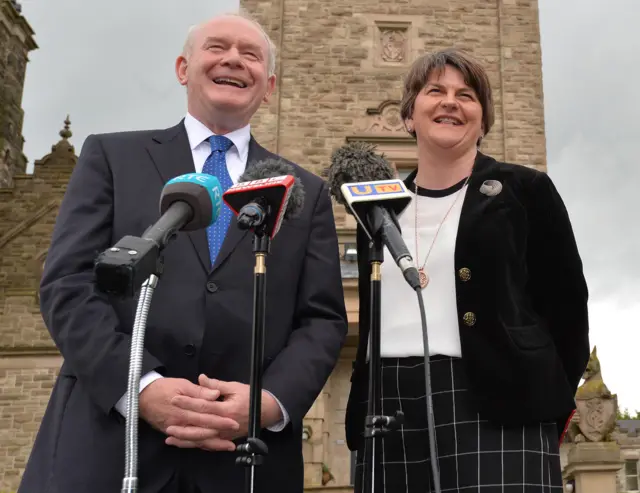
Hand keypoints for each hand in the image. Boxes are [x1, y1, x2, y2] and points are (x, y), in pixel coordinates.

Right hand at [139, 377, 238, 450]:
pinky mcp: (172, 432)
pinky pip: (188, 441)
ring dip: (212, 444)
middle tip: (234, 438)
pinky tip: (210, 447)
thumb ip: (200, 391)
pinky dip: (199, 445)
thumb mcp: (182, 384)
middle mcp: (181, 421)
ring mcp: (176, 429)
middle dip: (220, 435)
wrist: (141, 397)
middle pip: (203, 430)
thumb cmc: (163, 388)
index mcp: (185, 408)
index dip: (221, 419)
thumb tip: (215, 394)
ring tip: (226, 447)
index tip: (234, 422)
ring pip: (197, 439)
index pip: (207, 415)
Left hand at [165, 374, 281, 444]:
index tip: (174, 399)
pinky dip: (195, 445)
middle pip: (200, 427)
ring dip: (185, 440)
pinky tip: (183, 444)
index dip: (188, 403)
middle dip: (183, 426)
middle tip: (167, 423)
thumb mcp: (235, 387)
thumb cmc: (250, 397)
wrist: (265, 412)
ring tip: (170, 438)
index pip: (203, 407)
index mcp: (227, 410)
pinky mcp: (224, 440)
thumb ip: (216, 385)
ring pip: (202, 440)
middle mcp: (224, 425)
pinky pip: (208, 444)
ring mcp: (224, 435)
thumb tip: (201, 378)